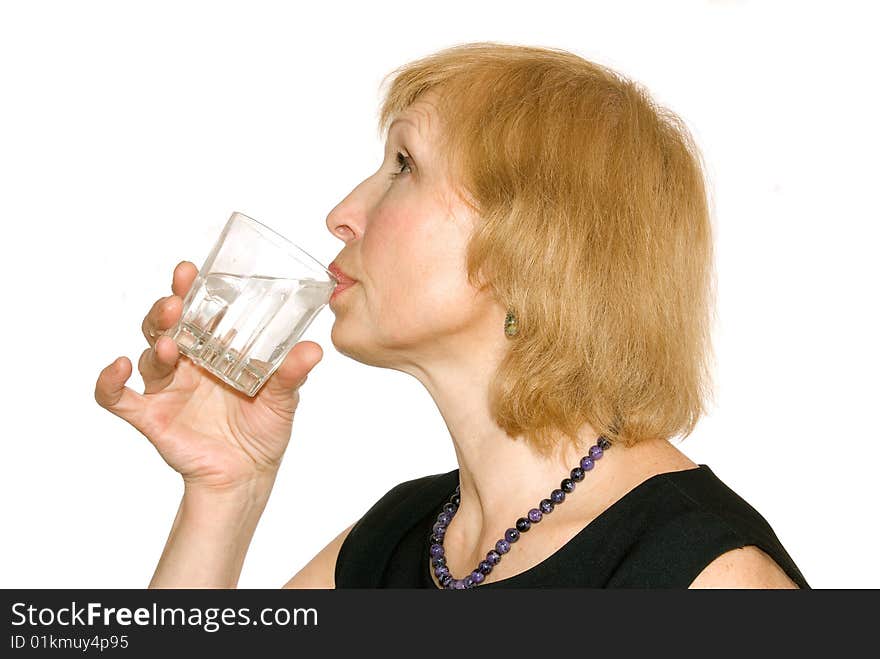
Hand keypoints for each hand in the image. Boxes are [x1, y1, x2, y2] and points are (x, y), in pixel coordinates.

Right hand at [95, 261, 322, 492]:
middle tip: (176, 299)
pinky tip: (119, 367)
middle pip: (167, 325)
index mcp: (215, 351)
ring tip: (171, 340)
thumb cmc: (263, 431)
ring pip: (149, 354)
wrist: (247, 475)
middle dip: (167, 308)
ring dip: (156, 341)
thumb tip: (312, 349)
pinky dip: (109, 382)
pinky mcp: (151, 416)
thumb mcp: (282, 399)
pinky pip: (117, 398)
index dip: (191, 291)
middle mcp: (187, 363)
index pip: (199, 312)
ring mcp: (167, 388)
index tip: (191, 272)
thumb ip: (291, 374)